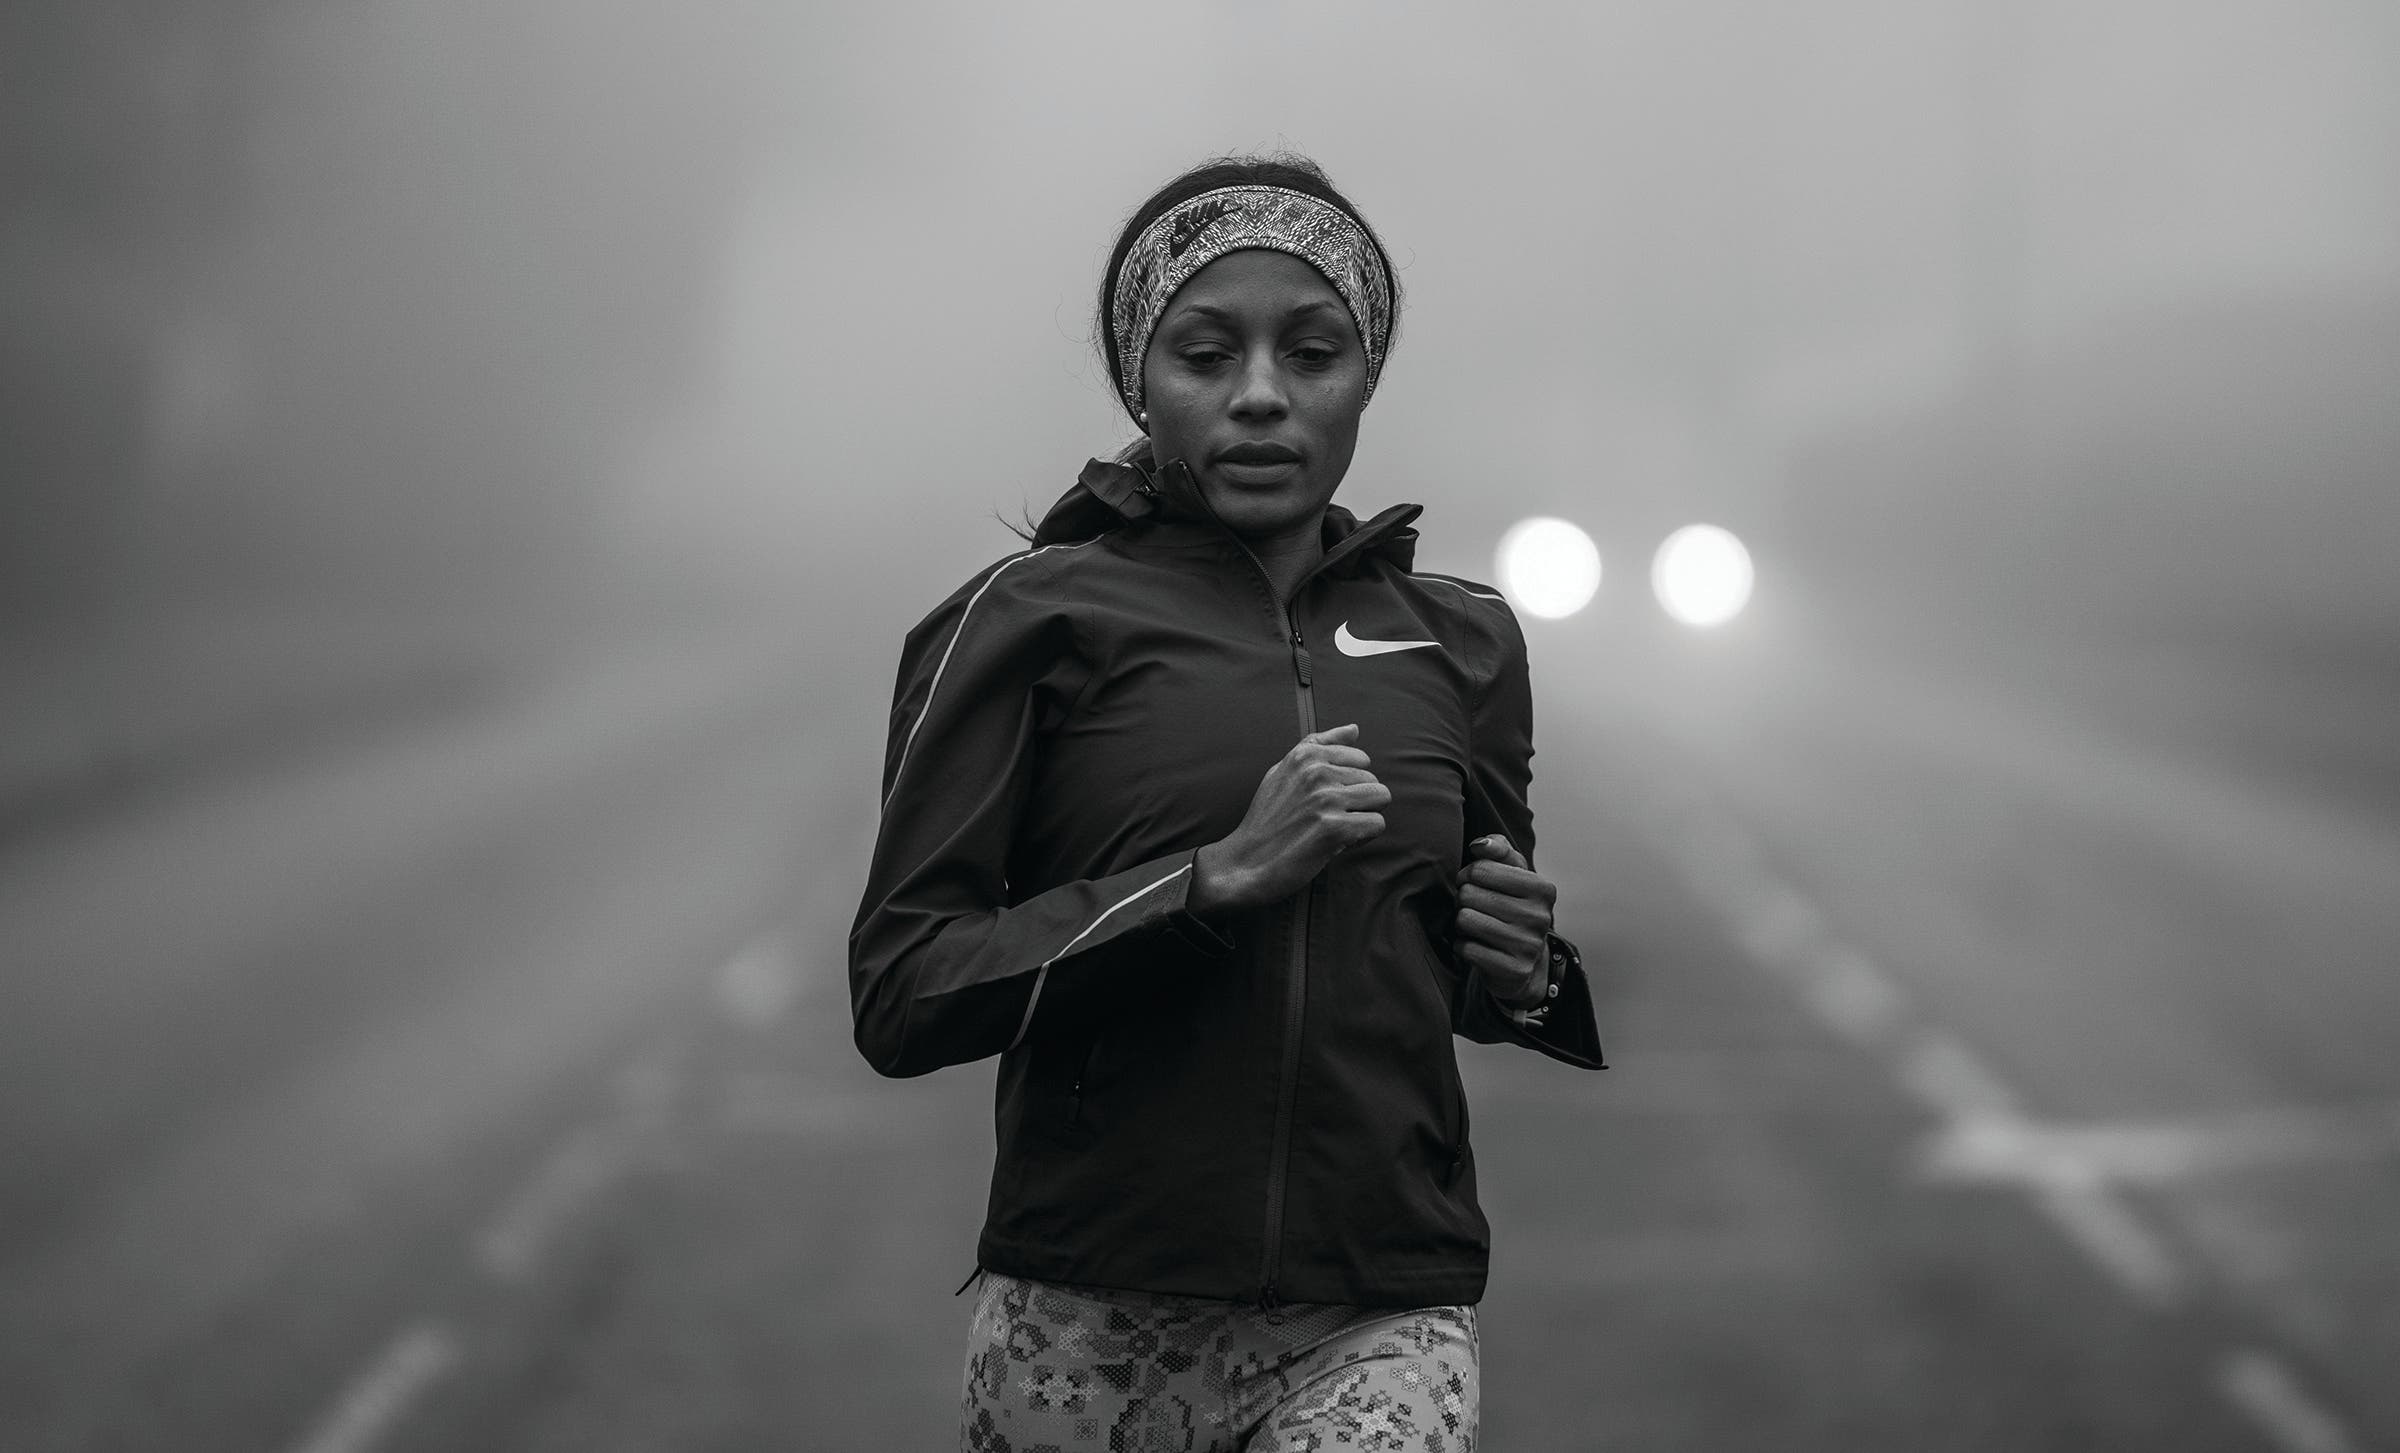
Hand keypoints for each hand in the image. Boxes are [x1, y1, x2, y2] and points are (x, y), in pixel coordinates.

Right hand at [1190, 724, 1388, 911]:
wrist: (1245, 861)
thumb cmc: (1266, 820)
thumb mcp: (1283, 771)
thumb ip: (1319, 746)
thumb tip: (1354, 728)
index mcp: (1306, 755)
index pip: (1360, 759)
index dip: (1349, 784)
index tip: (1329, 800)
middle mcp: (1317, 772)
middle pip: (1372, 780)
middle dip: (1358, 802)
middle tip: (1330, 818)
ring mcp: (1326, 799)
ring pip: (1380, 798)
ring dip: (1364, 817)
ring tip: (1338, 827)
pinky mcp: (1335, 828)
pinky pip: (1376, 824)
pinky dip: (1363, 837)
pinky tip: (1341, 842)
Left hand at [1454, 834, 1555, 1007]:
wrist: (1525, 961)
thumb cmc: (1512, 907)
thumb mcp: (1512, 874)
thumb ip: (1498, 850)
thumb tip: (1480, 845)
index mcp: (1542, 888)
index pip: (1481, 869)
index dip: (1468, 874)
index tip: (1474, 883)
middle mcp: (1540, 917)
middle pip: (1469, 894)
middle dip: (1463, 899)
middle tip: (1474, 907)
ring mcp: (1528, 945)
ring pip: (1465, 920)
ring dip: (1461, 923)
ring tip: (1474, 925)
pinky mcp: (1513, 970)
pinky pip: (1467, 948)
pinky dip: (1463, 945)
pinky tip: (1475, 945)